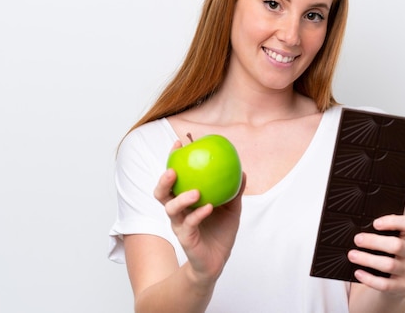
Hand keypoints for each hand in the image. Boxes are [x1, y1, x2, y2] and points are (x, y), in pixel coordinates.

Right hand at [154, 140, 245, 284]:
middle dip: (163, 179)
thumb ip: (235, 190)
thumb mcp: (232, 208)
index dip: (173, 159)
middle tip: (173, 169)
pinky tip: (208, 207)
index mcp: (184, 199)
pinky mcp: (185, 238)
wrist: (217, 261)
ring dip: (181, 198)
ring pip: (171, 208)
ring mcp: (179, 224)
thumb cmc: (221, 231)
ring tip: (195, 191)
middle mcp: (177, 210)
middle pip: (161, 192)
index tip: (180, 143)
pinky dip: (198, 214)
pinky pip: (189, 225)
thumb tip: (243, 170)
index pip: (175, 177)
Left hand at [348, 215, 404, 296]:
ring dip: (367, 259)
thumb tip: (358, 226)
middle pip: (396, 245)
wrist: (396, 280)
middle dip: (374, 242)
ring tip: (353, 255)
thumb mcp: (388, 239)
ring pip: (389, 265)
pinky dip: (369, 279)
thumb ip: (380, 232)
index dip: (392, 222)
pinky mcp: (402, 286)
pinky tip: (358, 273)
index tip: (375, 223)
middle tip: (357, 240)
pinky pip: (385, 284)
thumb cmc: (388, 254)